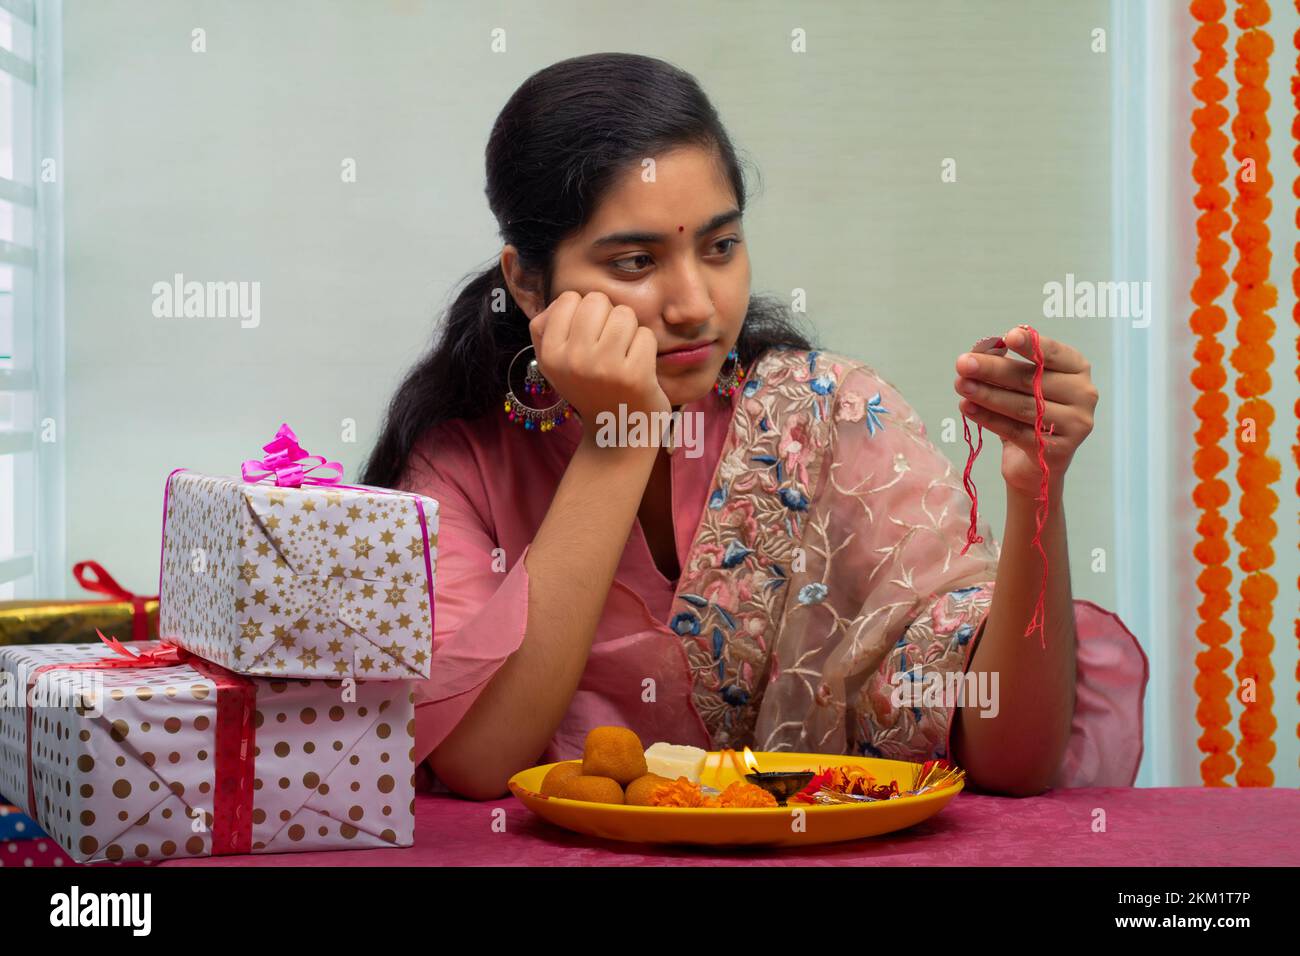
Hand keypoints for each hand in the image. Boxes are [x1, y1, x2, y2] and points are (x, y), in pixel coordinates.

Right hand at [529, 290, 670, 433]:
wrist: (617, 432)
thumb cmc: (588, 388)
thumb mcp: (553, 363)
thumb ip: (545, 327)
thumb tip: (564, 300)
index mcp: (550, 354)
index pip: (568, 298)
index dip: (583, 311)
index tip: (587, 336)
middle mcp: (573, 360)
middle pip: (597, 300)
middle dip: (607, 316)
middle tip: (608, 345)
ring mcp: (604, 367)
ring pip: (624, 313)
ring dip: (629, 330)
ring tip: (623, 354)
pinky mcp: (635, 375)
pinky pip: (645, 334)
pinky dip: (645, 347)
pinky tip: (637, 366)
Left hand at [952, 326, 1097, 498]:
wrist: (1035, 463)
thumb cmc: (1027, 411)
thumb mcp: (1020, 383)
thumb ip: (1005, 363)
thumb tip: (982, 352)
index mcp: (1077, 369)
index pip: (1053, 353)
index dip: (1031, 344)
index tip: (1008, 337)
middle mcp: (1083, 395)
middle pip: (1032, 380)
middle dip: (993, 370)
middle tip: (962, 364)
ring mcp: (1075, 424)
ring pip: (1023, 406)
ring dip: (987, 394)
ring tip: (961, 386)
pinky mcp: (1058, 450)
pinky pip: (1016, 431)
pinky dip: (988, 419)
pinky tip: (967, 408)